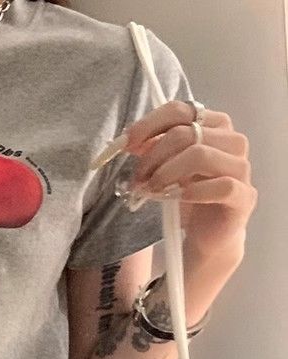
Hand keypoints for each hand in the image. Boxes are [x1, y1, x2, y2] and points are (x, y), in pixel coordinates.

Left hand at [125, 99, 257, 255]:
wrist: (208, 237)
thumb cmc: (188, 199)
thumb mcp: (166, 170)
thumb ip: (153, 151)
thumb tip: (129, 140)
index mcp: (212, 125)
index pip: (180, 110)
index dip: (149, 125)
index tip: (125, 144)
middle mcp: (231, 140)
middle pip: (187, 133)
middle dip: (154, 156)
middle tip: (137, 179)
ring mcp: (241, 167)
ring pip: (201, 155)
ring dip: (168, 173)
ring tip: (151, 190)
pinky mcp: (245, 196)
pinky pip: (222, 186)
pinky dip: (195, 191)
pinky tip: (180, 198)